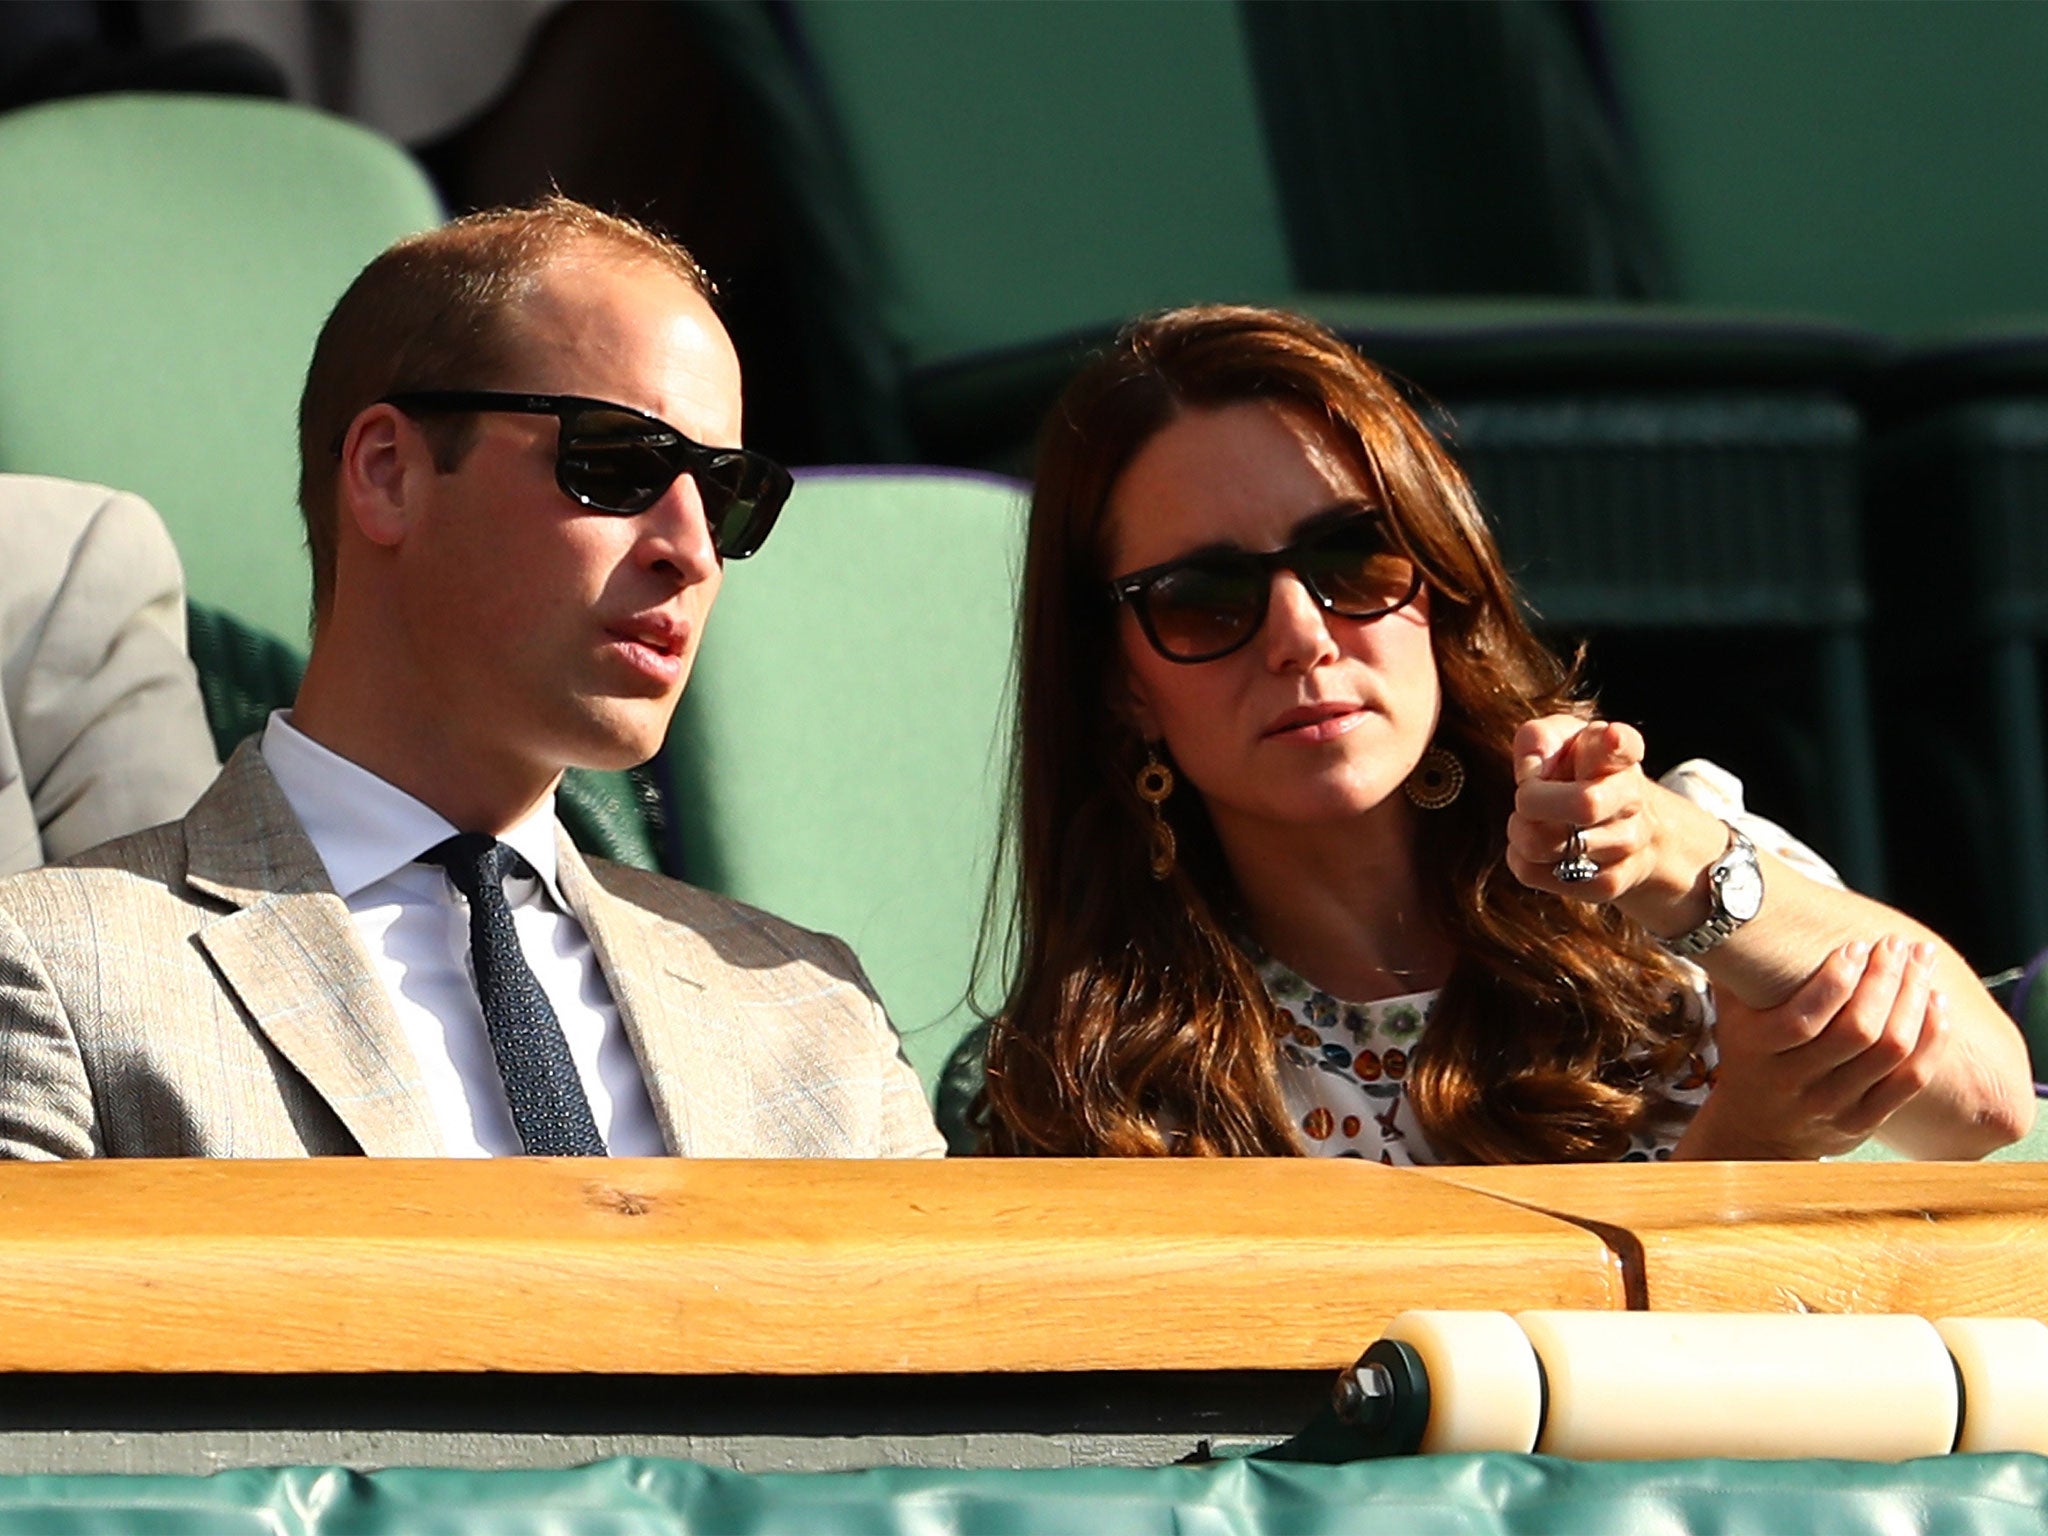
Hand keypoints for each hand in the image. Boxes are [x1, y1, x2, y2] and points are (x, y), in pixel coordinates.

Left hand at [1505, 716, 1656, 902]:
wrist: (1624, 823)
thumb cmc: (1579, 772)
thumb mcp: (1561, 741)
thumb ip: (1539, 739)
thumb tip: (1530, 767)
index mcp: (1618, 754)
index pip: (1624, 745)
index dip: (1615, 742)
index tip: (1610, 737)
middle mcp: (1631, 799)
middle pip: (1584, 804)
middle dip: (1533, 799)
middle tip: (1527, 795)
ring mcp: (1624, 844)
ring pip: (1544, 843)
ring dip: (1520, 830)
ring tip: (1531, 820)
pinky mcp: (1606, 884)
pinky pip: (1534, 873)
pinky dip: (1520, 857)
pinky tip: (1537, 848)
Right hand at [1676, 935, 1948, 1159]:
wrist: (1751, 1134)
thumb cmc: (1746, 1056)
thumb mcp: (1731, 1016)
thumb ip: (1740, 971)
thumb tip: (1738, 909)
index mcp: (1757, 1052)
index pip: (1804, 1018)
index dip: (1836, 980)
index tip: (1856, 945)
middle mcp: (1795, 1082)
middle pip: (1857, 1032)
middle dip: (1885, 980)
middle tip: (1898, 945)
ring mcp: (1832, 1106)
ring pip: (1889, 1053)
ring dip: (1914, 1002)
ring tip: (1922, 966)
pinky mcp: (1862, 1123)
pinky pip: (1910, 1082)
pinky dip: (1932, 1041)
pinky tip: (1938, 1007)